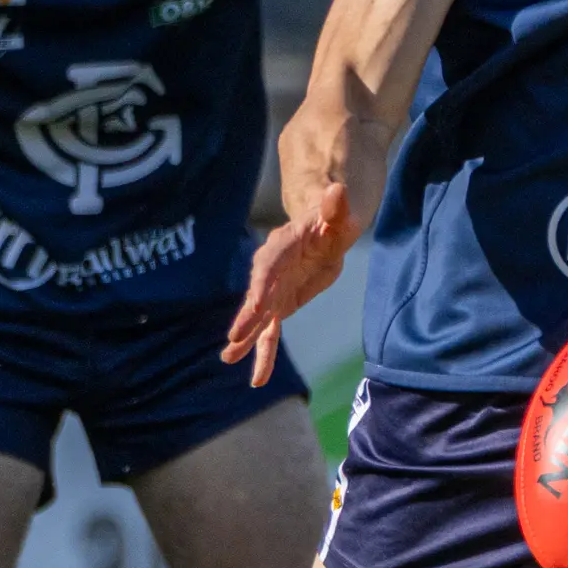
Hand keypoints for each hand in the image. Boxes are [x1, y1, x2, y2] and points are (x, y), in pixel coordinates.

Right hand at [222, 179, 359, 385]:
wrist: (323, 234)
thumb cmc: (331, 223)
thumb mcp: (338, 217)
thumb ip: (335, 208)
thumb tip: (336, 190)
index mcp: (282, 247)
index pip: (270, 267)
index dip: (263, 285)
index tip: (258, 304)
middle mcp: (270, 271)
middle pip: (256, 295)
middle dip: (247, 317)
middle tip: (235, 337)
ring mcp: (271, 291)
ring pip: (257, 319)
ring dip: (246, 339)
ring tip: (228, 358)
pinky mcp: (277, 307)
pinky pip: (268, 333)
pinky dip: (261, 353)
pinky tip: (255, 377)